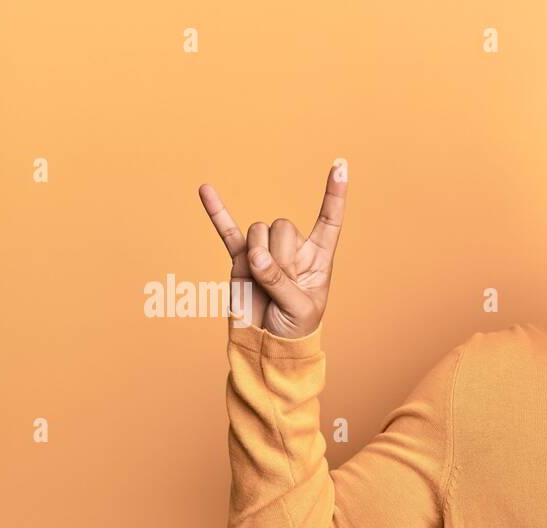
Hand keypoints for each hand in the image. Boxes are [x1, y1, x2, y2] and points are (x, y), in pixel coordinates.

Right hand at [198, 162, 346, 337]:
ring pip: (259, 231)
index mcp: (318, 257)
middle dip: (279, 256)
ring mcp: (265, 250)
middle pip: (283, 226)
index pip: (330, 219)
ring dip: (259, 258)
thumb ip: (279, 281)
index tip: (340, 164)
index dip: (335, 194)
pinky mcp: (240, 258)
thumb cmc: (293, 329)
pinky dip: (216, 212)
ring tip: (263, 284)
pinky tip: (205, 190)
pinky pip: (226, 231)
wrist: (266, 344)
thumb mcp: (298, 309)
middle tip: (280, 285)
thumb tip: (255, 255)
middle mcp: (293, 248)